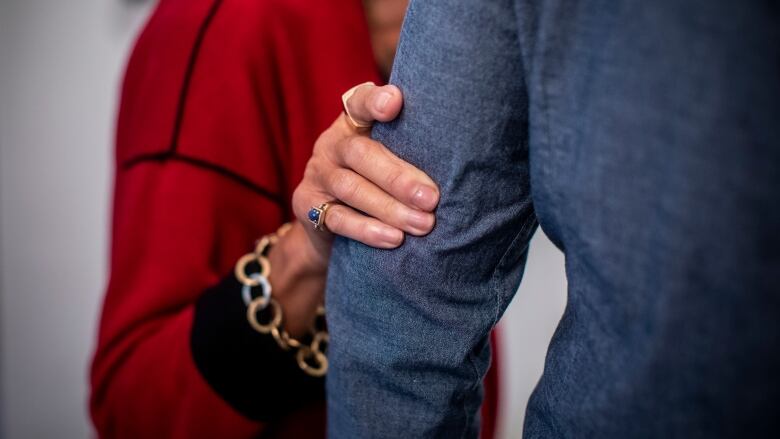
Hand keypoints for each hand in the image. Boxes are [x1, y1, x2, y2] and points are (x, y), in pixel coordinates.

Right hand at [292, 83, 438, 268]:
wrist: (332, 231)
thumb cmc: (379, 186)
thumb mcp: (393, 161)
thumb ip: (416, 148)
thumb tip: (472, 154)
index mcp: (354, 123)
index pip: (360, 102)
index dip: (375, 101)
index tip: (395, 103)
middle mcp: (332, 143)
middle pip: (361, 153)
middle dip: (399, 177)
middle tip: (433, 198)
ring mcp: (316, 173)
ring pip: (351, 188)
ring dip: (389, 208)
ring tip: (423, 225)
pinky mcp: (306, 204)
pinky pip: (337, 218)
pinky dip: (367, 230)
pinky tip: (393, 239)